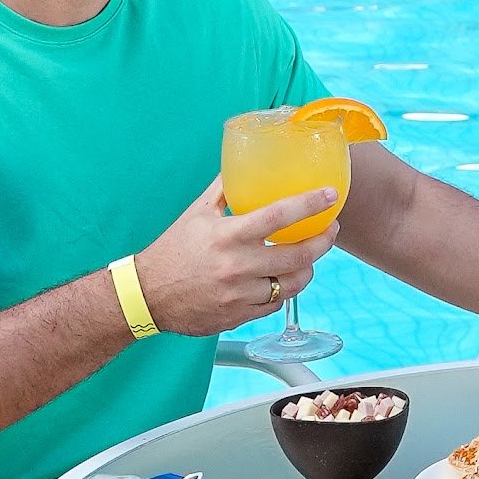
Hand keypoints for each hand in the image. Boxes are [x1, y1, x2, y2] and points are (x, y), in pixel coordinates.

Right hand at [133, 177, 340, 337]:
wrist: (147, 295)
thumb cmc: (172, 250)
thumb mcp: (196, 213)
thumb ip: (224, 189)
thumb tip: (243, 163)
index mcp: (228, 236)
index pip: (279, 216)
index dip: (310, 204)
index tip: (330, 195)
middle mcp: (237, 266)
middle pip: (297, 255)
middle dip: (323, 241)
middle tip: (331, 229)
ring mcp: (239, 295)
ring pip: (292, 284)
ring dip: (309, 269)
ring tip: (311, 256)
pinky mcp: (238, 316)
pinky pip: (274, 304)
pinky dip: (284, 290)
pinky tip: (285, 279)